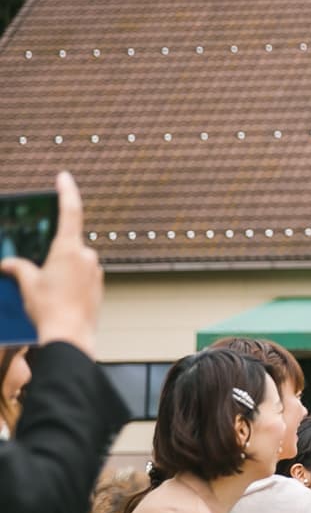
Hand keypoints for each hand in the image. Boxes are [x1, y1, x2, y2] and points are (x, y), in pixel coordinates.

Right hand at [0, 172, 101, 355]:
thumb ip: (18, 267)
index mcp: (69, 249)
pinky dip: (68, 279)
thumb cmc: (49, 308)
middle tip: (40, 268)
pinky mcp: (99, 285)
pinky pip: (81, 274)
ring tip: (47, 289)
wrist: (71, 336)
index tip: (64, 176)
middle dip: (51, 251)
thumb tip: (7, 263)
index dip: (66, 191)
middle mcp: (87, 255)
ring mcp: (95, 270)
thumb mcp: (27, 284)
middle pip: (67, 242)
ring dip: (60, 268)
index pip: (70, 211)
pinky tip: (57, 295)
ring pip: (74, 260)